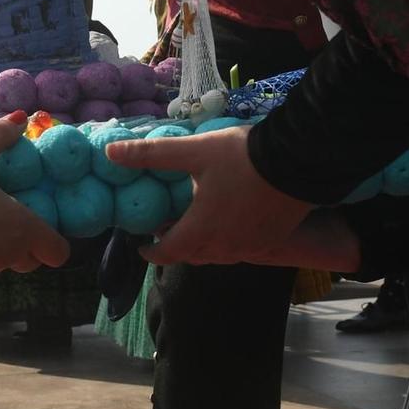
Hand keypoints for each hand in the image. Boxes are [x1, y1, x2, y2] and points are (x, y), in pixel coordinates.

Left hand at [107, 125, 360, 271]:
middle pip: (192, 256)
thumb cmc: (241, 158)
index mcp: (201, 231)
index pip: (167, 253)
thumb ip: (151, 155)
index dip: (151, 250)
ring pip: (218, 255)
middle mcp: (224, 247)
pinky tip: (230, 221)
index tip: (142, 244)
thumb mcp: (193, 152)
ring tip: (197, 222)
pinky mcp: (271, 242)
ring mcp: (250, 248)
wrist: (298, 162)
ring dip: (203, 244)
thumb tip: (110, 153)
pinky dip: (228, 242)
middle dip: (177, 246)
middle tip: (168, 228)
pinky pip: (241, 250)